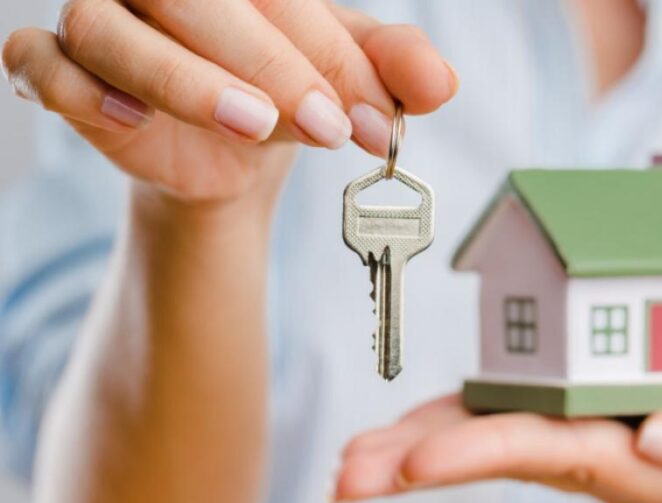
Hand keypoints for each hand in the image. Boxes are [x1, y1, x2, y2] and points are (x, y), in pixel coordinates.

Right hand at [1, 0, 456, 204]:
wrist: (232, 150)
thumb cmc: (284, 91)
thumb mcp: (345, 81)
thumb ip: (392, 71)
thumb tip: (441, 83)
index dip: (329, 53)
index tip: (377, 119)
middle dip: (274, 67)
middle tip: (331, 127)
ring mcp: (99, 13)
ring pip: (113, 29)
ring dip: (187, 81)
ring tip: (256, 123)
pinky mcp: (57, 65)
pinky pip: (42, 64)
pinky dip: (79, 89)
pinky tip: (130, 118)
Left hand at [334, 339, 661, 502]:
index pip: (570, 457)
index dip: (493, 453)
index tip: (423, 464)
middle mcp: (620, 457)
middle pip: (515, 457)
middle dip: (429, 463)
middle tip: (350, 475)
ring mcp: (603, 437)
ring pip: (505, 441)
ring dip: (426, 448)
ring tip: (351, 464)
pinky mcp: (596, 409)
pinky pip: (522, 413)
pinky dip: (464, 419)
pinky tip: (411, 430)